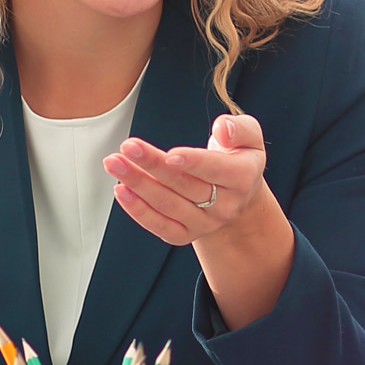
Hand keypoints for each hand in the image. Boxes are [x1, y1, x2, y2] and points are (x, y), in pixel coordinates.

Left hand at [109, 114, 295, 327]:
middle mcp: (225, 206)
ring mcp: (205, 223)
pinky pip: (161, 227)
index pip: (217, 170)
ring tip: (114, 163)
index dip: (194, 163)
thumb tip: (223, 130)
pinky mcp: (186, 234)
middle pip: (184, 186)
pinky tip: (121, 191)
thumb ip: (240, 129)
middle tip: (127, 147)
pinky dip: (139, 211)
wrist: (238, 197)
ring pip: (168, 205)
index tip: (170, 154)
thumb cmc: (237, 158)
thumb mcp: (249, 138)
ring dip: (138, 184)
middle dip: (153, 166)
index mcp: (242, 178)